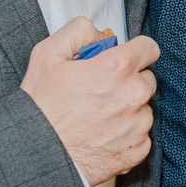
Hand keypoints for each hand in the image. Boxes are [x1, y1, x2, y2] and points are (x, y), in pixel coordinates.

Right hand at [21, 17, 158, 186]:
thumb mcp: (48, 53)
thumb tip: (101, 35)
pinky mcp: (138, 150)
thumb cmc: (40, 107)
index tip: (122, 59)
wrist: (36, 154)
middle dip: (128, 81)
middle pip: (146, 79)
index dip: (134, 51)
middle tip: (100, 91)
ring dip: (127, 109)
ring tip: (96, 116)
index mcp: (118, 68)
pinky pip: (141, 135)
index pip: (149, 48)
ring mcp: (139, 125)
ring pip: (144, 108)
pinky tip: (102, 135)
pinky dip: (126, 134)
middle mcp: (134, 95)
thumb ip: (80, 31)